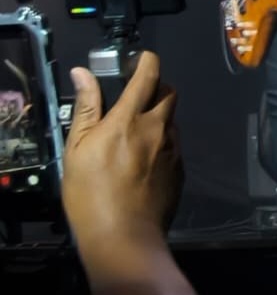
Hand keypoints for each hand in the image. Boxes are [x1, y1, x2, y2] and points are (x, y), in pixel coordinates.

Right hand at [61, 52, 181, 239]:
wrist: (124, 235)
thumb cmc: (90, 193)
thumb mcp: (77, 148)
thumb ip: (86, 108)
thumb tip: (84, 74)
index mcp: (129, 120)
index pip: (147, 76)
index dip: (147, 61)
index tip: (141, 59)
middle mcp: (158, 129)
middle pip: (169, 93)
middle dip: (156, 88)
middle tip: (136, 98)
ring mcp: (173, 149)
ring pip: (171, 121)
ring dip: (158, 119)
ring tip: (134, 138)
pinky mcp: (181, 169)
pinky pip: (173, 146)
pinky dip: (161, 144)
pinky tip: (143, 163)